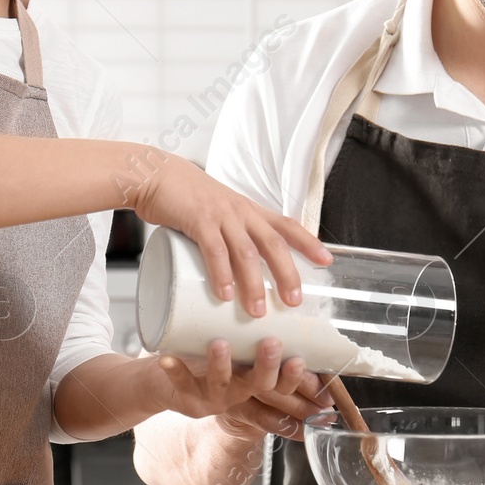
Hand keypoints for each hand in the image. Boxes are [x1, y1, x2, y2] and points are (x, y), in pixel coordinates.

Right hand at [127, 150, 330, 317]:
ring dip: (254, 283)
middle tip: (293, 302)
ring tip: (257, 310)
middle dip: (287, 274)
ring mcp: (221, 215)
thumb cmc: (186, 198)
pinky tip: (224, 294)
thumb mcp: (218, 212)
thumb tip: (235, 275)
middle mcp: (241, 211)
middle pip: (273, 244)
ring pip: (246, 252)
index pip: (287, 225)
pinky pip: (214, 250)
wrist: (156, 174)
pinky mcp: (198, 220)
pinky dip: (221, 274)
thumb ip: (228, 236)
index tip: (327, 261)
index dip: (309, 242)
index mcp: (249, 210)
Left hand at [147, 338, 332, 438]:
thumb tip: (288, 299)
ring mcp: (210, 398)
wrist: (166, 382)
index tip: (299, 360)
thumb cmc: (208, 358)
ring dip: (221, 364)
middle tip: (271, 344)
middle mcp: (236, 393)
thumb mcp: (237, 352)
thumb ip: (255, 334)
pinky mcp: (185, 397)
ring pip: (220, 384)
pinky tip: (167, 357)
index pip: (281, 385)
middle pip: (257, 385)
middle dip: (266, 366)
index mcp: (253, 381)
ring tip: (220, 344)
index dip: (291, 377)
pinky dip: (175, 370)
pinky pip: (180, 383)